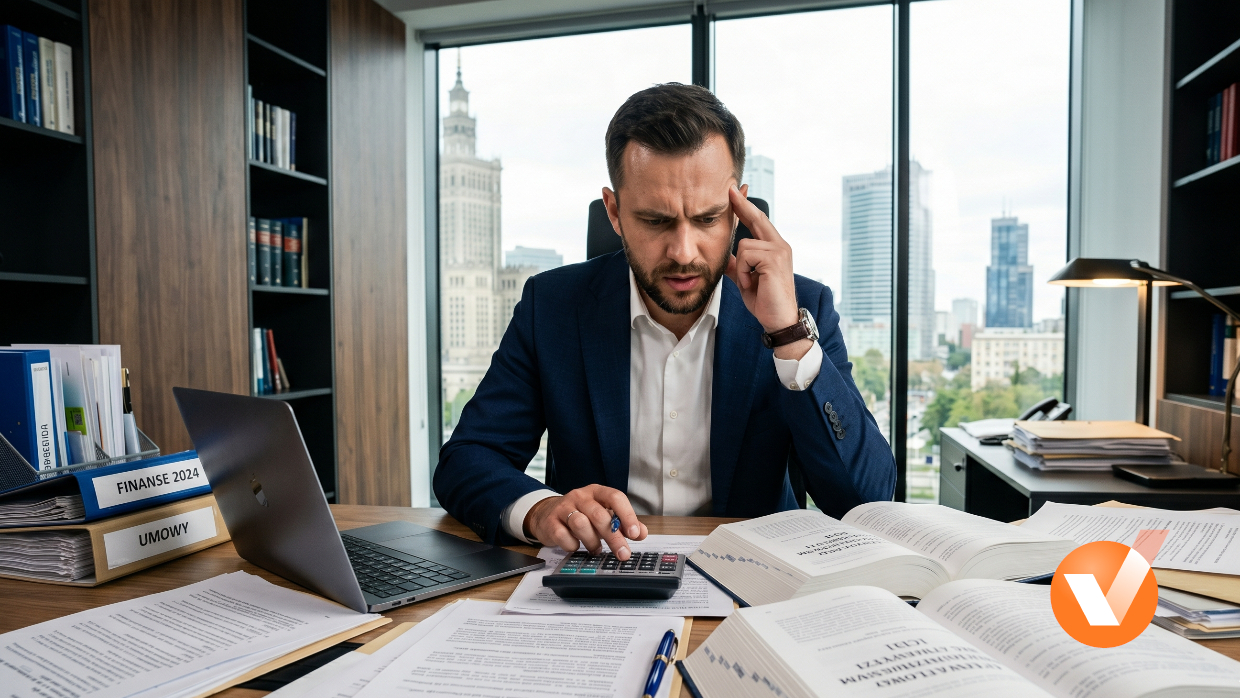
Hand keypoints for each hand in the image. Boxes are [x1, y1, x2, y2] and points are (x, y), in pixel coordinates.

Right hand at [523, 485, 648, 560]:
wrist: (547, 514)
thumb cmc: (581, 515)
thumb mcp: (603, 515)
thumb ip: (623, 523)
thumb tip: (642, 533)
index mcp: (597, 492)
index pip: (615, 497)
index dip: (627, 515)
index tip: (635, 534)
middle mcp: (580, 496)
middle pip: (599, 515)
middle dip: (613, 537)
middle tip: (623, 554)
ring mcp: (564, 508)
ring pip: (581, 524)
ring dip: (592, 541)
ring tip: (596, 549)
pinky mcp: (551, 522)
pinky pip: (563, 536)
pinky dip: (572, 545)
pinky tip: (576, 546)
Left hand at [725, 186, 811, 359]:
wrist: (778, 319)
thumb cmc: (765, 300)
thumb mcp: (745, 279)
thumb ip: (736, 265)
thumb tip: (722, 257)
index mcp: (774, 247)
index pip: (758, 221)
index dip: (745, 206)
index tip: (735, 191)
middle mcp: (780, 245)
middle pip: (757, 218)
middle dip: (742, 205)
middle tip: (729, 189)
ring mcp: (779, 251)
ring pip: (743, 244)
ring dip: (741, 267)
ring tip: (751, 282)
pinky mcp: (774, 259)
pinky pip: (746, 254)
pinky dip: (744, 272)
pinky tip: (753, 283)